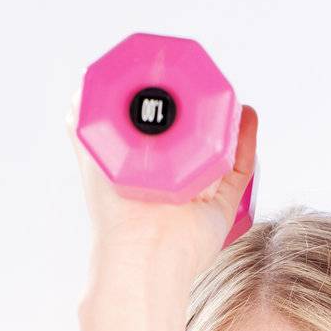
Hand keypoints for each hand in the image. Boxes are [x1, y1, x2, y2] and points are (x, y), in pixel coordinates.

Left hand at [66, 83, 258, 283]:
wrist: (145, 252)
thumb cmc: (114, 210)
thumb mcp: (90, 152)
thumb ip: (83, 120)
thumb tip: (84, 86)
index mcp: (142, 168)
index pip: (157, 128)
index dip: (163, 103)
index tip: (169, 78)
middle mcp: (170, 180)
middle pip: (191, 133)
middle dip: (197, 107)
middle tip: (200, 84)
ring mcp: (198, 192)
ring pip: (219, 148)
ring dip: (227, 119)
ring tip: (225, 95)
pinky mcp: (221, 206)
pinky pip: (239, 170)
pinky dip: (246, 141)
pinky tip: (246, 116)